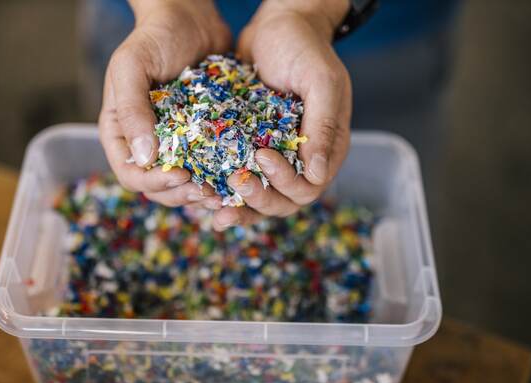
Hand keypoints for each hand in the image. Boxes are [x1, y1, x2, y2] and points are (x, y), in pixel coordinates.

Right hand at [99, 0, 229, 209]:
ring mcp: (175, 144)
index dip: (154, 183)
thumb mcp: (132, 66)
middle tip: (208, 193)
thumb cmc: (155, 37)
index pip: (131, 174)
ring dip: (202, 195)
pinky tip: (237, 179)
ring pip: (184, 185)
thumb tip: (144, 157)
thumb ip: (131, 109)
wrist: (191, 18)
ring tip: (224, 194)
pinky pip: (208, 167)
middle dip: (182, 195)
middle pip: (159, 187)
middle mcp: (147, 144)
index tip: (181, 177)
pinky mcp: (201, 139)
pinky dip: (220, 178)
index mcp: (122, 132)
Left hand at [212, 0, 351, 230]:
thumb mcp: (321, 81)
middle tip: (236, 181)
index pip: (309, 186)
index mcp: (326, 149)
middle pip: (284, 201)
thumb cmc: (305, 48)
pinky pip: (238, 179)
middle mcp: (301, 161)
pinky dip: (223, 190)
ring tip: (215, 207)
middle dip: (260, 198)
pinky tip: (204, 193)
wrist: (277, 26)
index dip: (286, 182)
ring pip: (260, 198)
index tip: (262, 156)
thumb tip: (317, 175)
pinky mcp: (248, 150)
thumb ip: (323, 125)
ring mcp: (275, 158)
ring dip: (239, 206)